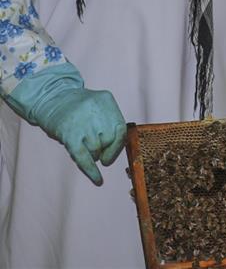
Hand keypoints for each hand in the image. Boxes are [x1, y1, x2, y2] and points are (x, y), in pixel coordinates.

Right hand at [6, 63, 125, 184]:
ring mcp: (81, 120)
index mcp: (106, 100)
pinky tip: (98, 180)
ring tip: (83, 144)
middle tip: (93, 146)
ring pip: (96, 149)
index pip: (120, 128)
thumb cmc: (78, 107)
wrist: (50, 98)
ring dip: (92, 154)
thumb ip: (110, 121)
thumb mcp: (98, 105)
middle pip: (108, 140)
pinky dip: (91, 171)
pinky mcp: (68, 133)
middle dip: (103, 149)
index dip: (118, 145)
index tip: (111, 154)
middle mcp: (95, 108)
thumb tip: (116, 150)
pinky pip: (83, 156)